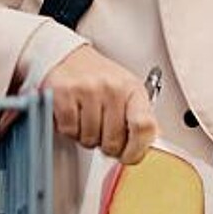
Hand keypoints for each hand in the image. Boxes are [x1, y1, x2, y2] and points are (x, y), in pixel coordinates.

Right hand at [24, 45, 158, 163]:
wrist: (70, 57)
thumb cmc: (101, 78)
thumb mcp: (128, 93)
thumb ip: (139, 119)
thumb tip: (148, 147)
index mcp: (134, 90)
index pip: (145, 127)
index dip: (137, 150)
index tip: (129, 156)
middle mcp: (113, 88)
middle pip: (114, 141)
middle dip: (107, 146)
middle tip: (103, 133)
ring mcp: (88, 90)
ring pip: (90, 139)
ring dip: (87, 137)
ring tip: (87, 120)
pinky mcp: (64, 94)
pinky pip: (70, 130)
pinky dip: (70, 130)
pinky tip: (74, 116)